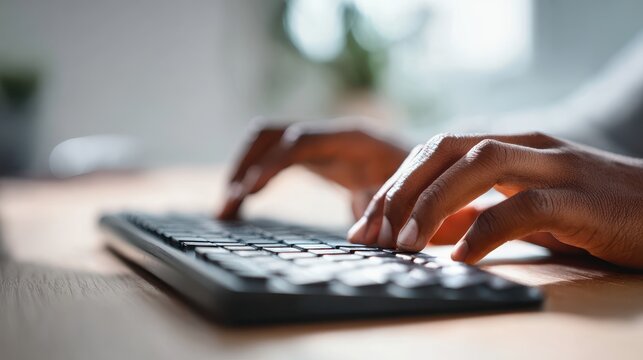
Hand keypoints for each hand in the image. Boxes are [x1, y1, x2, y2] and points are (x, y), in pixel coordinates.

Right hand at [218, 119, 407, 219]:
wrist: (430, 169)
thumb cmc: (423, 185)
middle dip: (244, 165)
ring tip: (226, 210)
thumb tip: (357, 238)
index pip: (300, 141)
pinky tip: (242, 205)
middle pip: (271, 133)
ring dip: (241, 170)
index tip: (248, 193)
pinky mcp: (312, 155)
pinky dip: (253, 177)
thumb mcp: (406, 199)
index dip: (272, 165)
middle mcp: (330, 133)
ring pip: (264, 142)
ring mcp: (318, 141)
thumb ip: (382, 213)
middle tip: (229, 205)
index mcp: (354, 138)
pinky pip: (271, 158)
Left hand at [348, 132, 642, 268]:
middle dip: (402, 189)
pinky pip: (524, 207)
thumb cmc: (593, 212)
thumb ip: (480, 209)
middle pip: (447, 148)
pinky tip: (461, 257)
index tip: (365, 225)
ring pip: (480, 163)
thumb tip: (429, 229)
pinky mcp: (583, 199)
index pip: (437, 151)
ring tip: (406, 242)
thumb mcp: (525, 206)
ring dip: (434, 202)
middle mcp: (528, 146)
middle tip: (372, 233)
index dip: (395, 184)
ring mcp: (557, 167)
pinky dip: (485, 230)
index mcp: (510, 146)